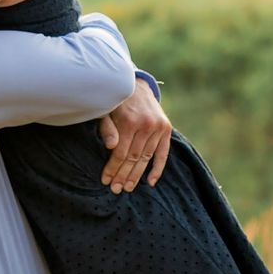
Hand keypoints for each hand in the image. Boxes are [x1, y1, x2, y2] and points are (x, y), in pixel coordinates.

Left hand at [96, 78, 173, 192]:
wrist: (135, 84)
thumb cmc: (116, 101)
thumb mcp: (106, 111)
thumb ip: (107, 128)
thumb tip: (111, 147)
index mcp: (130, 121)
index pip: (121, 153)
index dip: (112, 168)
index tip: (105, 180)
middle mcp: (147, 124)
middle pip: (133, 158)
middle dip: (123, 175)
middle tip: (115, 189)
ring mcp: (158, 127)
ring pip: (146, 157)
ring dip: (137, 175)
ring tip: (127, 187)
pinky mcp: (166, 128)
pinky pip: (163, 153)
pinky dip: (158, 168)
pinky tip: (150, 182)